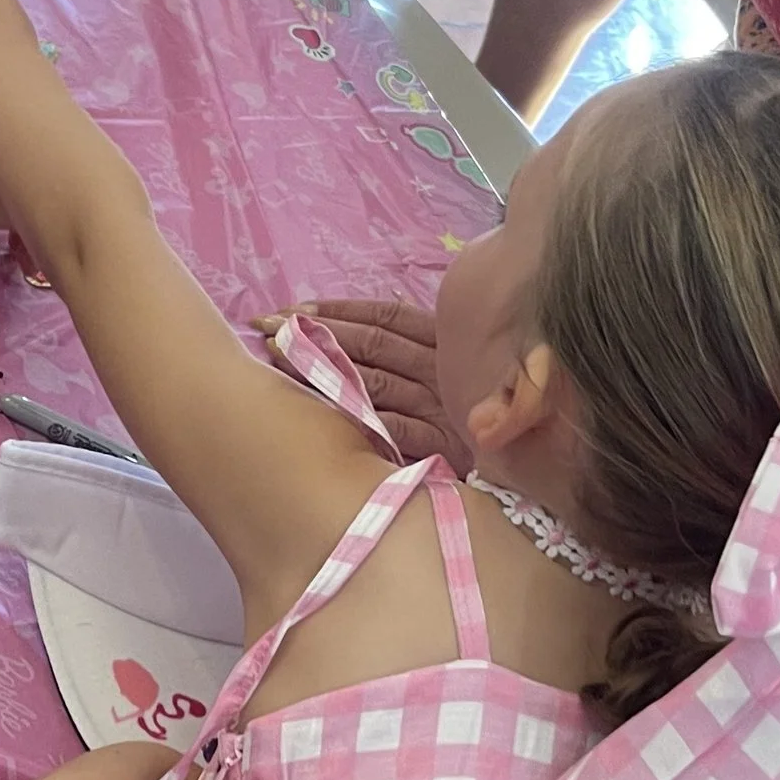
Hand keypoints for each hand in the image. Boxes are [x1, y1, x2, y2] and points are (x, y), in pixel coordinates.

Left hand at [258, 295, 467, 467]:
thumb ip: (410, 354)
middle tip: (266, 326)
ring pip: (371, 379)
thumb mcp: (449, 378)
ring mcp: (441, 405)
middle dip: (316, 332)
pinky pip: (388, 424)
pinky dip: (351, 414)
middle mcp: (442, 368)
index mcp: (445, 345)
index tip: (293, 309)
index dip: (338, 310)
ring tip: (275, 357)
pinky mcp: (441, 443)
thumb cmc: (475, 422)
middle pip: (372, 343)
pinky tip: (314, 406)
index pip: (387, 316)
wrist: (514, 469)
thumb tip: (354, 330)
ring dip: (320, 366)